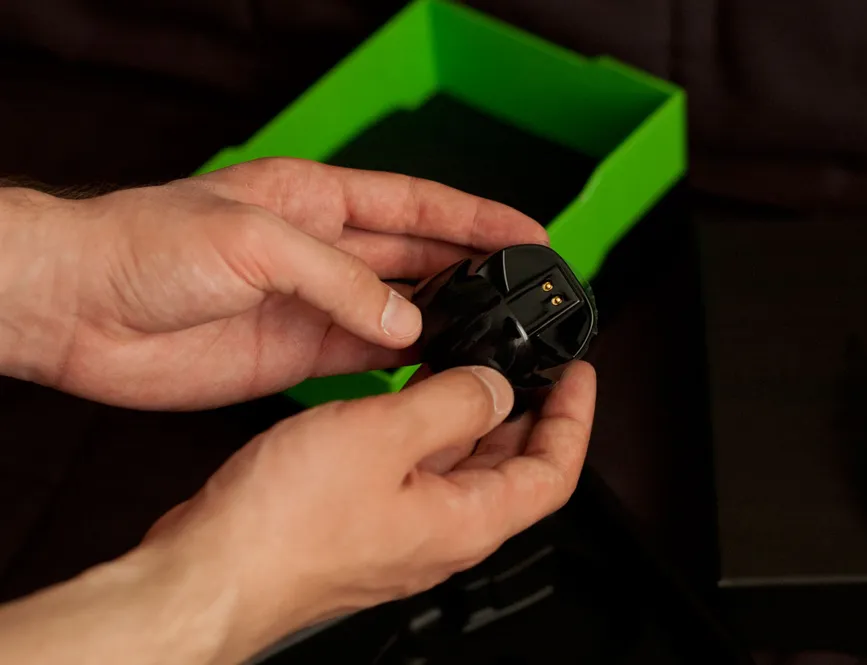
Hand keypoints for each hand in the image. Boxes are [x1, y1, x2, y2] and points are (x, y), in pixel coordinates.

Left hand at [0, 158, 546, 407]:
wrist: (77, 309)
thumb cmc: (142, 246)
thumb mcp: (250, 242)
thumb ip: (337, 280)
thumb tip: (404, 319)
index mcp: (315, 199)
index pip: (417, 205)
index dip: (476, 218)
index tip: (527, 231)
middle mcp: (321, 250)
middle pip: (417, 258)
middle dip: (473, 271)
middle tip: (524, 292)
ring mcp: (311, 305)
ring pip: (400, 311)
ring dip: (445, 321)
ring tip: (494, 335)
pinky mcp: (295, 354)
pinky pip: (368, 356)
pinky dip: (404, 363)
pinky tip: (435, 368)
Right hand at [136, 361, 595, 663]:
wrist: (214, 570)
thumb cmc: (284, 525)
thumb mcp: (384, 436)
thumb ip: (451, 404)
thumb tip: (494, 387)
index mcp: (468, 519)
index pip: (555, 470)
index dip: (575, 417)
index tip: (578, 374)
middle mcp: (444, 532)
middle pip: (513, 468)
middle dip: (530, 411)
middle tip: (530, 364)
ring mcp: (406, 530)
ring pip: (463, 467)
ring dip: (475, 416)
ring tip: (469, 365)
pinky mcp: (368, 524)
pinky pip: (418, 472)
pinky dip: (428, 430)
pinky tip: (407, 399)